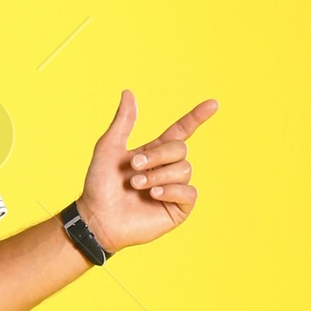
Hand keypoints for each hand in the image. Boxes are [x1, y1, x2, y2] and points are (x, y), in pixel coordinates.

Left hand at [77, 90, 217, 250]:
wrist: (97, 218)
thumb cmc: (99, 185)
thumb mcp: (108, 148)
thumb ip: (123, 122)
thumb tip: (128, 92)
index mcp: (154, 153)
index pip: (182, 131)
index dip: (196, 117)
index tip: (213, 104)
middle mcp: (167, 169)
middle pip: (181, 149)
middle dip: (158, 156)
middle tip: (134, 168)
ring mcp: (174, 189)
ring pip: (184, 170)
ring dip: (158, 175)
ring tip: (137, 185)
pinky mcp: (177, 209)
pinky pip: (189, 192)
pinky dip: (172, 190)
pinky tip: (154, 194)